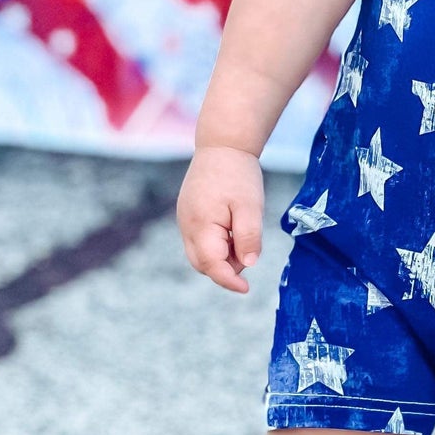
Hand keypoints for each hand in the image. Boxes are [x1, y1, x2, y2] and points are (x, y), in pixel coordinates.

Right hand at [177, 144, 263, 293]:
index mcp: (200, 225)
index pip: (212, 265)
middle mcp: (186, 226)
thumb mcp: (250, 207)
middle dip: (226, 268)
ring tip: (242, 233)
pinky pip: (199, 240)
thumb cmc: (238, 174)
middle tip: (249, 251)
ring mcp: (184, 220)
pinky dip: (216, 243)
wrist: (222, 145)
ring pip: (200, 253)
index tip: (246, 289)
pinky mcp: (188, 214)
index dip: (229, 280)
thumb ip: (249, 237)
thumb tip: (248, 264)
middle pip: (202, 264)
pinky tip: (233, 227)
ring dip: (222, 255)